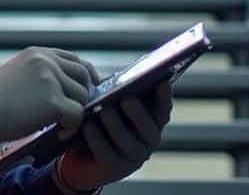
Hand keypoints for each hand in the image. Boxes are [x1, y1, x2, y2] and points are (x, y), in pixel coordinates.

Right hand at [0, 47, 99, 143]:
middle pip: (83, 75)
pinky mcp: (52, 101)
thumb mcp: (17, 73)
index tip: (89, 86)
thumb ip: (40, 74)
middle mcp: (47, 61)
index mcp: (38, 53)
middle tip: (77, 112)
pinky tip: (59, 133)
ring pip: (82, 96)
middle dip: (84, 94)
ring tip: (62, 126)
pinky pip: (76, 114)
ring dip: (76, 113)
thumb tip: (64, 88)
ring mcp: (50, 79)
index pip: (73, 59)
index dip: (85, 74)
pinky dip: (71, 127)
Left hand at [57, 80, 172, 191]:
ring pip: (128, 142)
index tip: (162, 82)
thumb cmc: (101, 119)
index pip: (163, 109)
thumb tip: (117, 80)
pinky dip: (97, 139)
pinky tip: (88, 126)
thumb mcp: (110, 102)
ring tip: (104, 111)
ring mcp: (134, 158)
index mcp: (152, 121)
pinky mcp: (117, 170)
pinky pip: (108, 154)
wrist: (84, 154)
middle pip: (148, 128)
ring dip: (116, 126)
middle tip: (126, 99)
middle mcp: (149, 141)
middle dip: (138, 113)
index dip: (164, 97)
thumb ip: (117, 91)